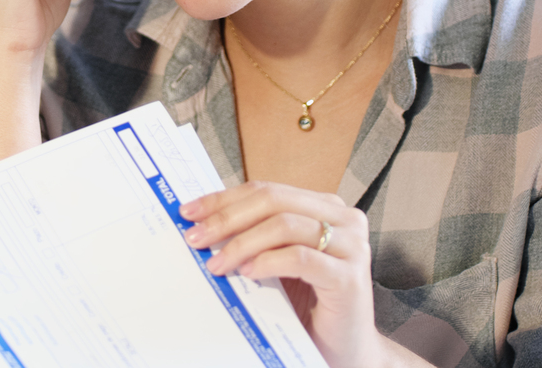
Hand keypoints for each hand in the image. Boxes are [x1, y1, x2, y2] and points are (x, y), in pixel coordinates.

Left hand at [183, 182, 408, 367]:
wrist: (343, 349)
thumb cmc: (308, 304)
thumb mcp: (277, 261)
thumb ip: (255, 236)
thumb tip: (203, 223)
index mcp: (324, 207)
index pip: (266, 191)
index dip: (225, 199)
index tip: (190, 212)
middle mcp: (343, 219)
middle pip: (274, 201)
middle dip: (227, 218)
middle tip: (196, 237)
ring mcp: (351, 246)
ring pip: (285, 225)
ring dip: (242, 243)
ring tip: (217, 263)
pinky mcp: (349, 277)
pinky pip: (300, 258)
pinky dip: (268, 262)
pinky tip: (248, 272)